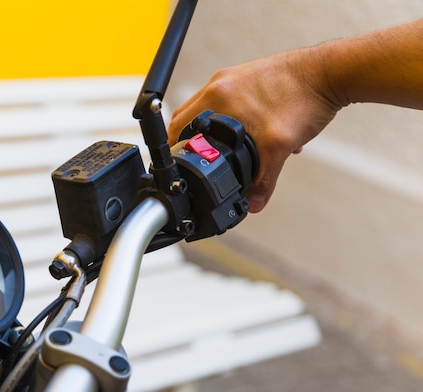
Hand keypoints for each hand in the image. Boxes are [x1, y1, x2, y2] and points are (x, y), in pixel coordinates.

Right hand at [167, 49, 340, 211]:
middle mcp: (221, 84)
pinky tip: (255, 134)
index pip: (179, 126)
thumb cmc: (305, 98)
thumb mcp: (279, 148)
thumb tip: (252, 203)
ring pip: (211, 109)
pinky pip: (230, 101)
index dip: (174, 149)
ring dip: (215, 130)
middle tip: (197, 160)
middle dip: (193, 141)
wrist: (331, 73)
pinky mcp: (249, 76)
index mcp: (217, 98)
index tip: (178, 165)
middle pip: (190, 117)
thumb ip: (263, 180)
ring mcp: (234, 78)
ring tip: (227, 150)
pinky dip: (234, 119)